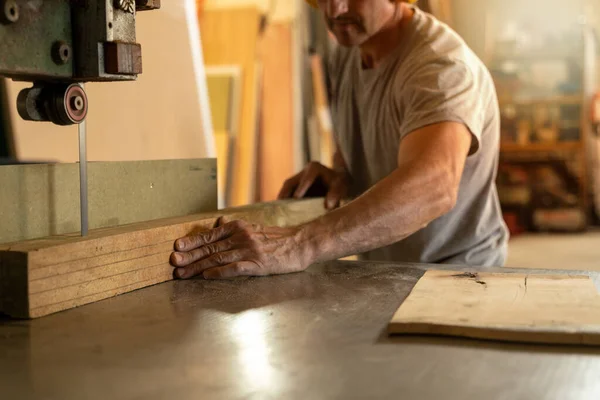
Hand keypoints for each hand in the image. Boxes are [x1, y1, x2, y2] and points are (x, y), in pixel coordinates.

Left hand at [170, 219, 310, 279]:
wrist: (301, 243)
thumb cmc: (278, 238)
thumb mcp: (255, 227)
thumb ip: (235, 227)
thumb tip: (218, 222)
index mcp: (240, 227)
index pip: (210, 234)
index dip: (192, 241)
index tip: (177, 246)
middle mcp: (242, 237)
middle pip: (210, 247)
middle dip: (189, 255)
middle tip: (173, 261)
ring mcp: (250, 250)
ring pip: (218, 258)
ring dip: (198, 267)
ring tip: (183, 273)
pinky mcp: (258, 264)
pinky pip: (235, 268)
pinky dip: (219, 272)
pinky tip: (207, 276)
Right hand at [277, 161, 349, 209]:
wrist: (337, 183)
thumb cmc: (339, 184)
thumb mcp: (341, 186)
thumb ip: (336, 194)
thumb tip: (328, 205)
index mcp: (314, 168)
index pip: (306, 177)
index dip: (301, 187)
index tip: (296, 197)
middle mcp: (303, 171)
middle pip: (290, 182)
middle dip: (285, 194)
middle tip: (280, 206)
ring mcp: (297, 179)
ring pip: (286, 188)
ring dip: (282, 199)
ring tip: (277, 211)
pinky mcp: (295, 186)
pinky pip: (287, 194)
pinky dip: (284, 202)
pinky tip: (281, 212)